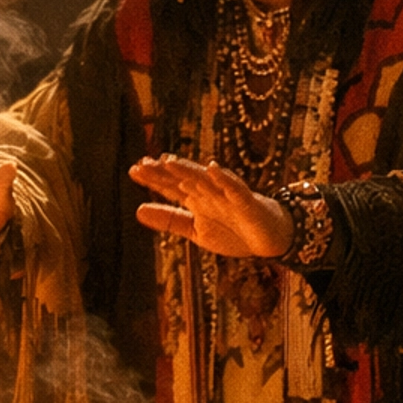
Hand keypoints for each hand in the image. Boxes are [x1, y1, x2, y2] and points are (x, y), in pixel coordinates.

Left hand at [129, 155, 292, 258]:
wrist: (269, 240)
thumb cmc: (233, 231)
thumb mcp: (196, 230)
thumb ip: (170, 219)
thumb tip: (137, 210)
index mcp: (196, 198)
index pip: (171, 186)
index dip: (153, 179)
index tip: (133, 170)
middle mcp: (209, 192)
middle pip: (184, 178)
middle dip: (165, 171)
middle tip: (143, 164)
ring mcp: (227, 195)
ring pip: (205, 179)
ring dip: (188, 170)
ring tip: (169, 161)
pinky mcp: (247, 201)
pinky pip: (235, 187)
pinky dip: (224, 178)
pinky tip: (212, 169)